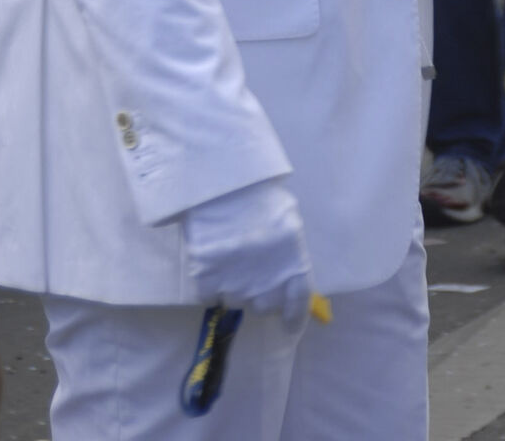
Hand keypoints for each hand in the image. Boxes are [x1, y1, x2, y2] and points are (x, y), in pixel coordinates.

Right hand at [183, 177, 312, 328]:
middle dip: (260, 294)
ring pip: (236, 300)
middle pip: (264, 306)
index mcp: (293, 264)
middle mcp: (266, 282)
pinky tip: (212, 259)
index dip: (293, 319)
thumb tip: (288, 278)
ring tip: (230, 257)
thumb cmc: (257, 191)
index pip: (298, 306)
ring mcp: (235, 283)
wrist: (218, 178)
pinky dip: (210, 283)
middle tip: (253, 271)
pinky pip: (210, 294)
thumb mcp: (287, 219)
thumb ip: (289, 252)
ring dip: (234, 286)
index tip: (288, 325)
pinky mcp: (206, 280)